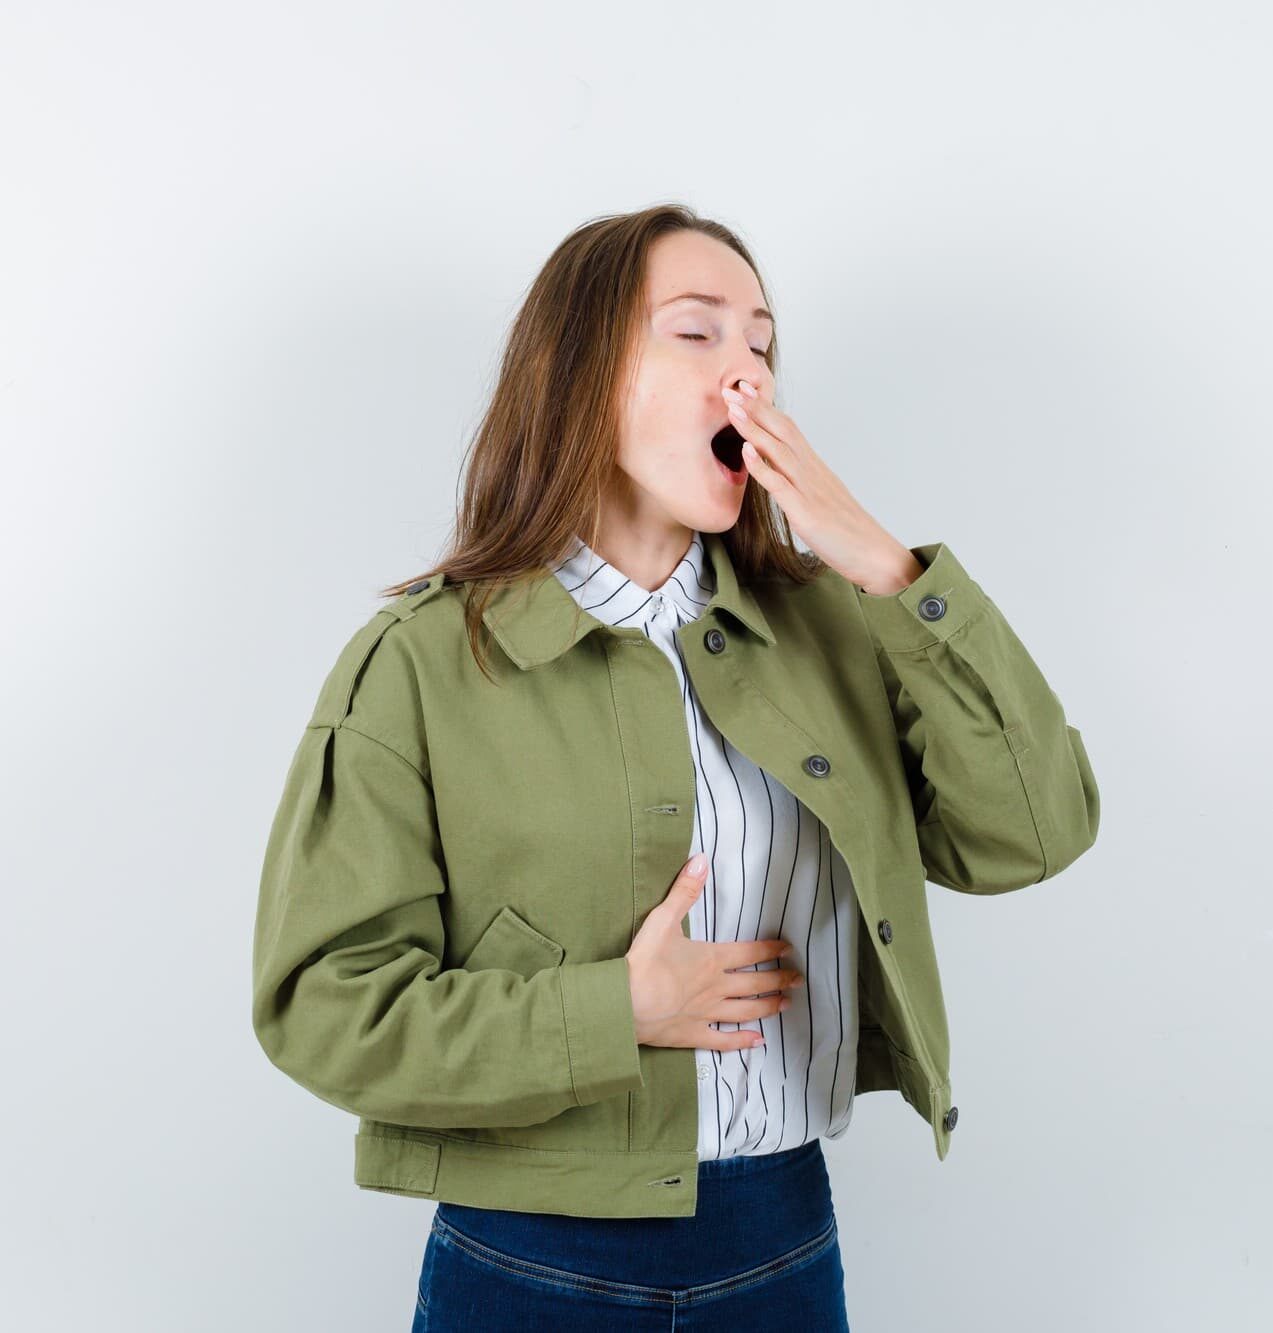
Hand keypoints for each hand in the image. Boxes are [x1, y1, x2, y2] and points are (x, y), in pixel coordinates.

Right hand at [625, 853, 805, 1050]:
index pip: (748, 951)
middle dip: (779, 979)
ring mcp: (707, 1014)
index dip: (770, 948)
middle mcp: (716, 987)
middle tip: (798, 979)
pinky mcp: (693, 1035)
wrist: (625, 1002)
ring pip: (746, 1011)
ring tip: (786, 1004)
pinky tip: (758, 1042)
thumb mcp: (663, 918)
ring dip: (768, 1006)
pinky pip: (724, 1041)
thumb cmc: (643, 960)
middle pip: (754, 983)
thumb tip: (701, 859)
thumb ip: (684, 890)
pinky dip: (743, 1042)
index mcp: (711, 959)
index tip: (788, 948)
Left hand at [723, 380, 923, 593]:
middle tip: (731, 386)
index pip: (788, 428)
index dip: (765, 408)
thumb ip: (798, 483)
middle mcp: (812, 472)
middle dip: (755, 408)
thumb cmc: (846, 532)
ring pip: (779, 451)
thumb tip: (776, 472)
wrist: (874, 555)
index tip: (744, 389)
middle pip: (782, 430)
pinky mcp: (807, 513)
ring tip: (732, 408)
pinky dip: (762, 467)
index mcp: (814, 468)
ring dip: (754, 428)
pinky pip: (781, 486)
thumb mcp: (819, 499)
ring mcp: (809, 490)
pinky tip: (746, 451)